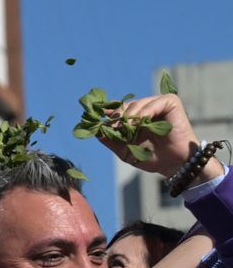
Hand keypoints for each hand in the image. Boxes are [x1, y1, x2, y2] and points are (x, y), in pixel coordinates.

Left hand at [99, 94, 222, 183]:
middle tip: (112, 126)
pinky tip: (139, 124)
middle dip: (117, 116)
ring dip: (129, 116)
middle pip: (126, 106)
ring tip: (125, 128)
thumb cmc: (150, 157)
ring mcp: (159, 104)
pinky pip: (154, 103)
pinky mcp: (170, 103)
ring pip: (137, 104)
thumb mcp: (125, 150)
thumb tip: (95, 132)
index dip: (108, 112)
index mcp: (136, 117)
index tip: (97, 115)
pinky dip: (144, 113)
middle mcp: (147, 108)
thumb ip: (111, 140)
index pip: (119, 109)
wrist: (172, 164)